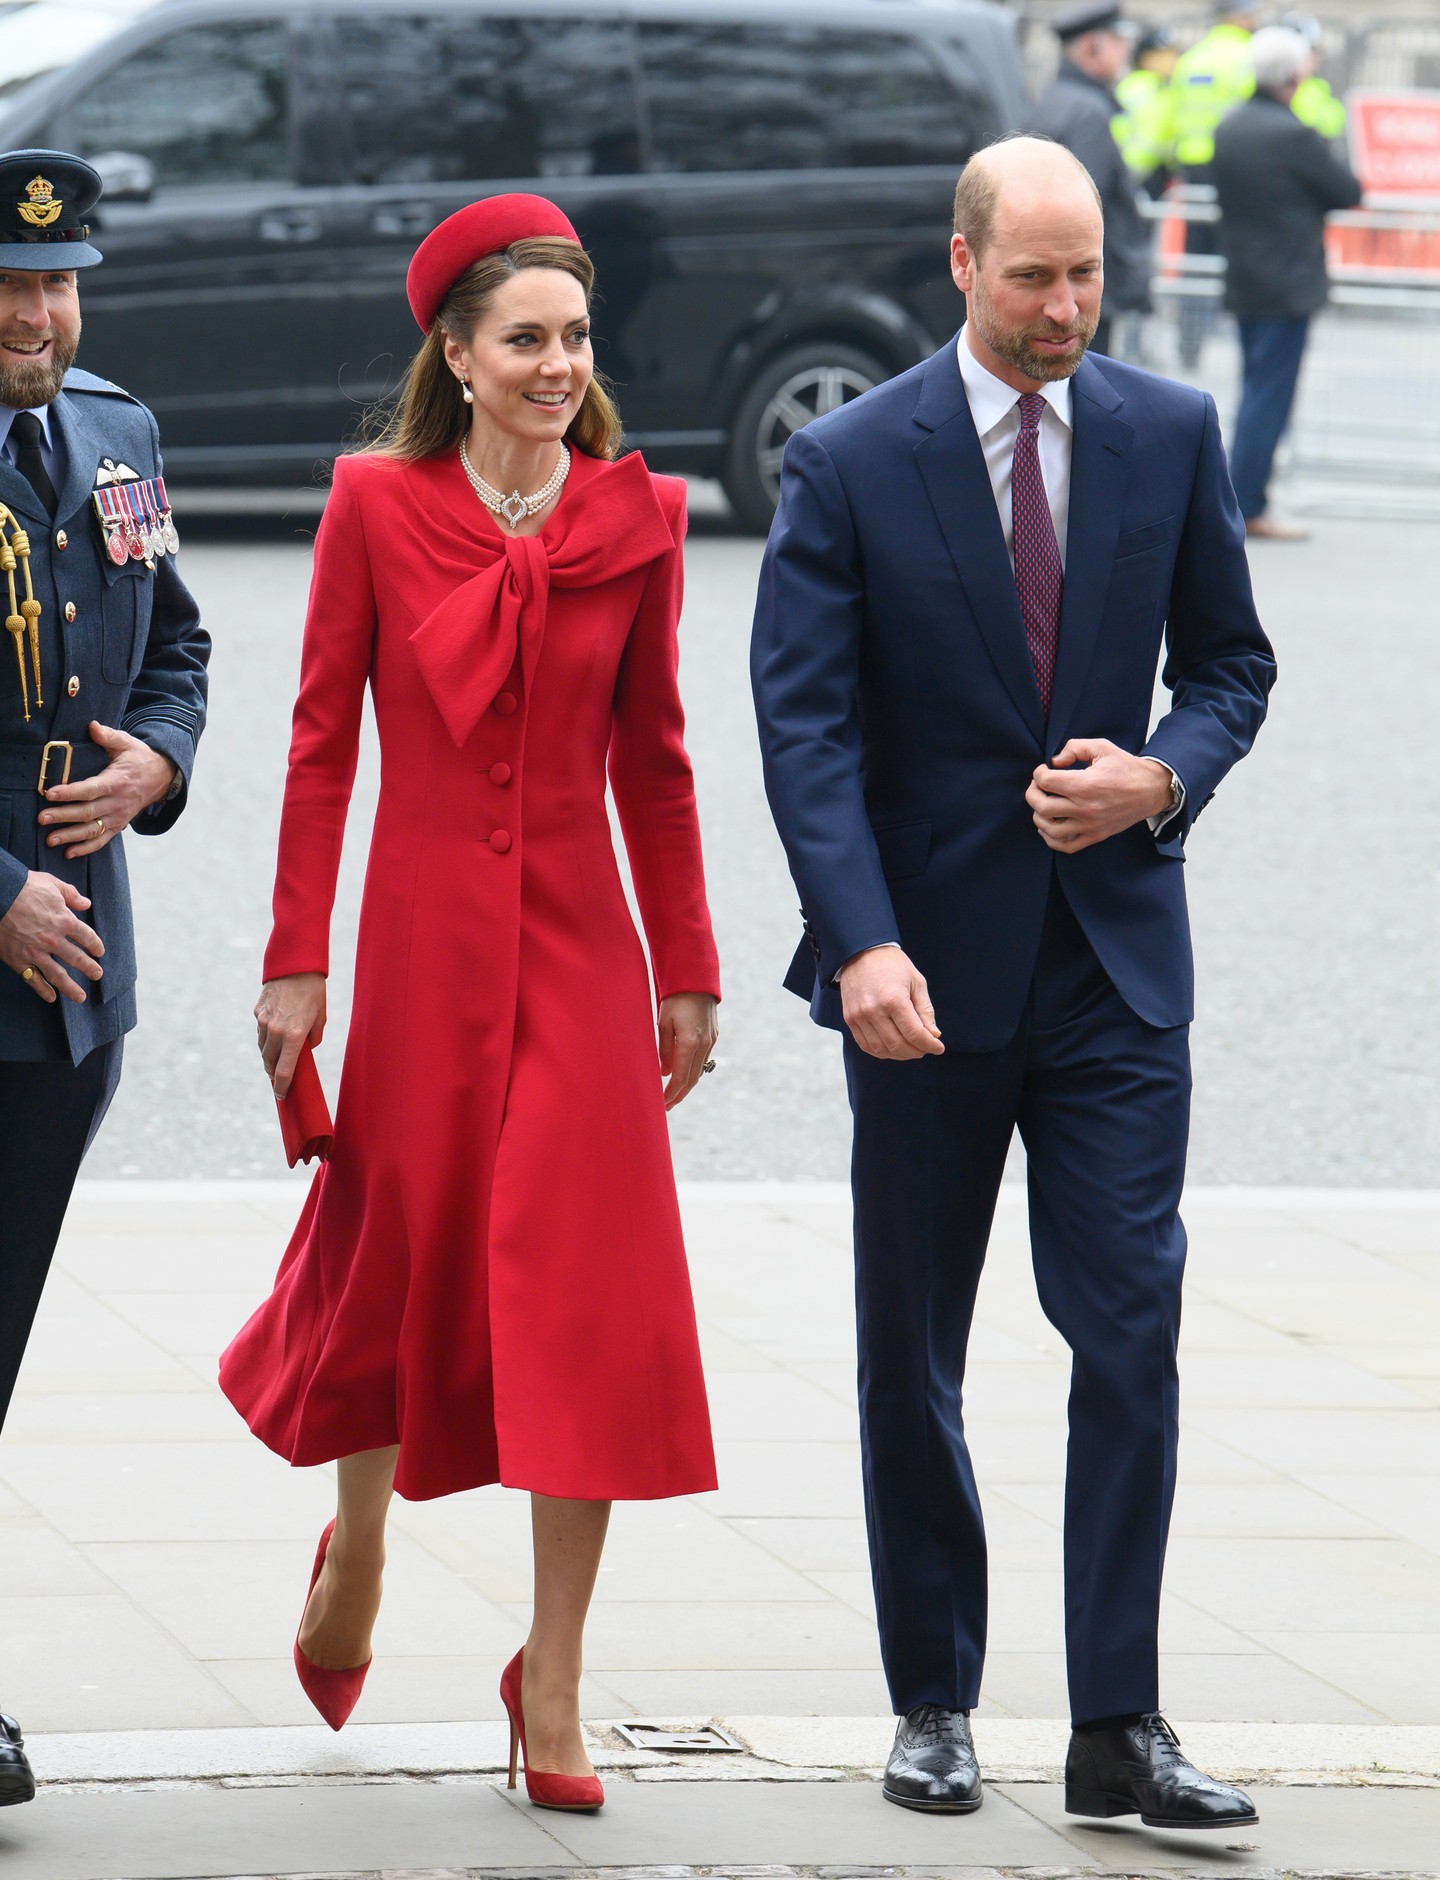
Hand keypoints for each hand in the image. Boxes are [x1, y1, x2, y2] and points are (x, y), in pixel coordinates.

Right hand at [0, 870, 104, 1003]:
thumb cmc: (24, 886)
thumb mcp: (52, 884)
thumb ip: (71, 894)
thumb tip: (86, 904)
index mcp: (65, 921)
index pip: (87, 937)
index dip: (95, 945)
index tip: (99, 952)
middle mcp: (53, 940)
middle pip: (77, 959)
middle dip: (89, 968)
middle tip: (97, 975)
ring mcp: (35, 952)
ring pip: (58, 975)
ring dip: (71, 988)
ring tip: (80, 997)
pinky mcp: (18, 960)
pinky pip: (33, 979)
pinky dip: (43, 990)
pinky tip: (51, 997)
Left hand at [38, 722, 176, 858]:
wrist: (162, 777)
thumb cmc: (139, 758)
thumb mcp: (127, 743)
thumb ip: (108, 736)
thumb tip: (92, 726)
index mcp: (117, 782)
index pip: (90, 789)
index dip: (70, 792)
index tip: (50, 793)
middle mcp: (118, 803)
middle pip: (87, 812)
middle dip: (63, 816)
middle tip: (42, 818)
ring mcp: (119, 816)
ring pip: (93, 830)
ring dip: (71, 836)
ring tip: (50, 840)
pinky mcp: (119, 825)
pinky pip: (103, 840)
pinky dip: (87, 848)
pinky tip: (69, 853)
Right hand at [256, 973, 326, 1100]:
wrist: (295, 965)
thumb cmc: (313, 992)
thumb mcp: (320, 1017)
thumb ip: (313, 1038)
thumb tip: (306, 1049)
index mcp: (293, 1035)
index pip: (285, 1070)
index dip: (282, 1087)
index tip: (282, 1096)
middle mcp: (275, 1031)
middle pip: (270, 1062)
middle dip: (273, 1074)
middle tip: (278, 1081)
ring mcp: (263, 1021)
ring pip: (262, 1048)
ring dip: (268, 1058)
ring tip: (274, 1063)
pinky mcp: (257, 1012)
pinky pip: (260, 1032)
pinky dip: (266, 1038)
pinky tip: (273, 1038)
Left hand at [659, 992, 717, 1109]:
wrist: (696, 980)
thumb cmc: (675, 999)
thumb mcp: (663, 1023)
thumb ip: (664, 1050)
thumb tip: (665, 1072)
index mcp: (689, 1042)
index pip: (680, 1077)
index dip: (671, 1094)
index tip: (662, 1105)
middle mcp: (703, 1045)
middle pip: (692, 1079)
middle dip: (679, 1095)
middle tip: (667, 1107)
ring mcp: (711, 1041)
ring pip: (699, 1071)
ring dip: (686, 1085)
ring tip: (673, 1095)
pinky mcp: (713, 1036)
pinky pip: (702, 1060)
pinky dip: (692, 1071)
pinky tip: (683, 1075)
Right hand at [839, 946, 943, 1060]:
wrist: (860, 951)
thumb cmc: (892, 964)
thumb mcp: (916, 982)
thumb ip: (925, 1010)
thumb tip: (933, 1035)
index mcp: (893, 999)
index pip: (914, 1034)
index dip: (930, 1045)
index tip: (938, 1047)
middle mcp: (873, 1010)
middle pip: (898, 1045)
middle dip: (916, 1052)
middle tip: (926, 1048)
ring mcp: (859, 1016)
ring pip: (881, 1049)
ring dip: (899, 1055)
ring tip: (911, 1049)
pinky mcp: (849, 1019)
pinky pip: (865, 1045)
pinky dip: (881, 1051)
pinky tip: (893, 1048)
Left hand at [1026, 739, 1172, 854]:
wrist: (1152, 790)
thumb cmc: (1126, 768)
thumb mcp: (1102, 747)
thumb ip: (1074, 748)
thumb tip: (1055, 761)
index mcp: (1085, 784)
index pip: (1045, 781)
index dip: (1038, 773)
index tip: (1043, 770)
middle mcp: (1085, 808)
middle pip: (1042, 806)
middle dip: (1032, 793)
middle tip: (1037, 786)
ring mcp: (1090, 825)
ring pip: (1049, 828)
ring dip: (1039, 816)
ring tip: (1043, 805)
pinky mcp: (1095, 836)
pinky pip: (1065, 845)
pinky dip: (1050, 839)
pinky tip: (1048, 826)